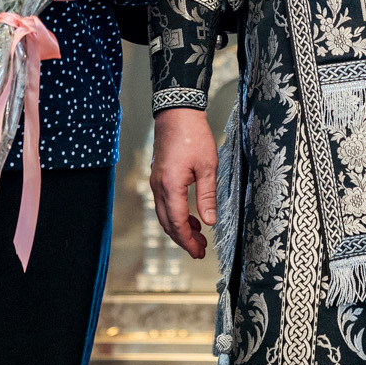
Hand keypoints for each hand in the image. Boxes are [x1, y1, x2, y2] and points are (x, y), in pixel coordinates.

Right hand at [151, 108, 218, 258]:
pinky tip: (189, 217)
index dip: (188, 241)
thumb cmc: (192, 135)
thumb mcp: (207, 167)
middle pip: (167, 223)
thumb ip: (207, 196)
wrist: (177, 112)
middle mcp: (159, 187)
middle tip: (199, 250)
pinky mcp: (158, 176)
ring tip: (197, 236)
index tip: (199, 252)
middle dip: (183, 240)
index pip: (177, 223)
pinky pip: (164, 203)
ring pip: (164, 214)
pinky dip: (175, 215)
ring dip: (179, 228)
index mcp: (170, 186)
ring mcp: (156, 181)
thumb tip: (210, 222)